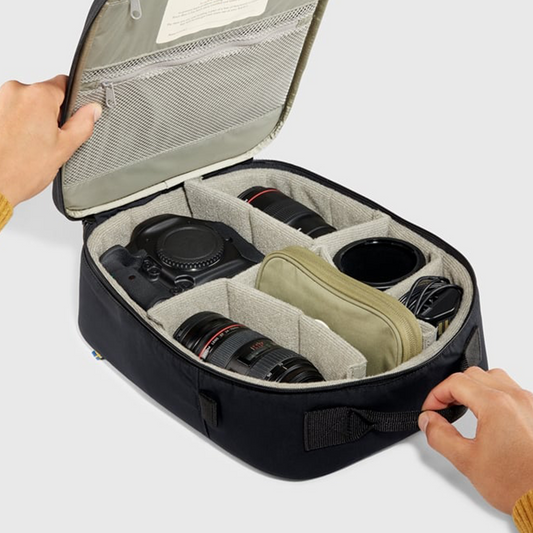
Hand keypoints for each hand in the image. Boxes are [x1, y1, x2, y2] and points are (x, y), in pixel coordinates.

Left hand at [0, 75, 100, 206]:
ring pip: (27, 105)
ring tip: (32, 145)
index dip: (72, 103)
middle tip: (51, 139)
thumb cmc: (20, 169)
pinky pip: (11, 112)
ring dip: (32, 120)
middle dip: (51, 114)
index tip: (71, 118)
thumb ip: (82, 125)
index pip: (64, 84)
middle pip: (44, 95)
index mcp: (39, 96)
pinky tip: (19, 144)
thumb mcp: (64, 148)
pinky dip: (17, 124)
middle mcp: (16, 91)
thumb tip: (92, 111)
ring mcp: (0, 99)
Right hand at [418, 367, 532, 513]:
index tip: (430, 410)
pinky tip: (488, 413)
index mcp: (496, 405)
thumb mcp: (467, 461)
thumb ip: (440, 436)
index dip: (436, 395)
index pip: (455, 383)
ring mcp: (530, 403)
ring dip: (474, 387)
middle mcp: (516, 398)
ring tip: (465, 405)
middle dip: (452, 388)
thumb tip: (428, 421)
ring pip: (494, 377)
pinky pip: (511, 389)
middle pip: (473, 374)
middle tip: (443, 407)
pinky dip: (493, 394)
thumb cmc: (519, 484)